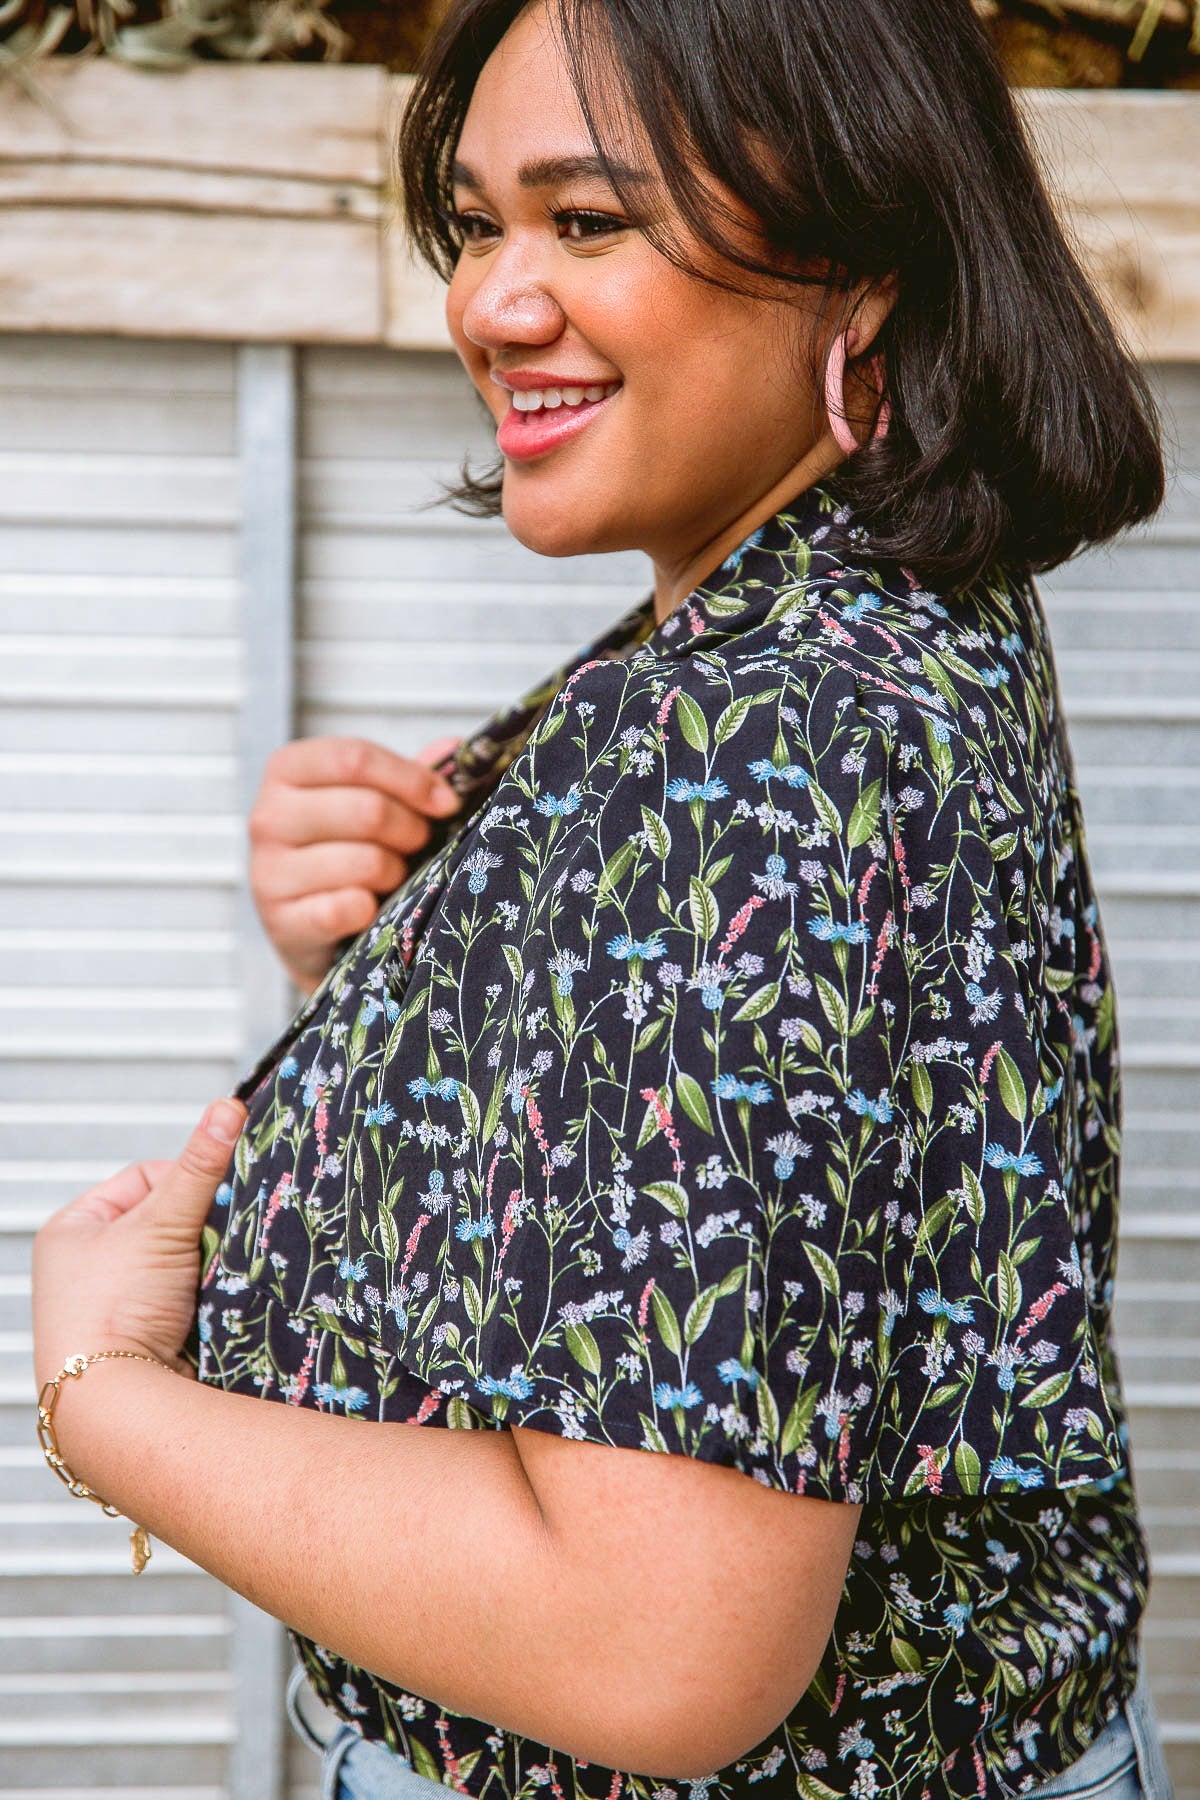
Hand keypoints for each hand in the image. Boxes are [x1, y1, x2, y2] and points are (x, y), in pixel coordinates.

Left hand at [31, 1098, 247, 1393]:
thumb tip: (229, 1106)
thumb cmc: (114, 1310)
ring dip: (206, 1262)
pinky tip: (215, 1299)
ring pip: (183, 1259)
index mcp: (74, 1229)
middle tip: (216, 1238)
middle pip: (167, 1219)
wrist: (117, 1403)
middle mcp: (88, 1265)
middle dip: (198, 1227)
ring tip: (214, 1272)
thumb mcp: (161, 1224)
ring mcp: (117, 1302)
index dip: (184, 1182)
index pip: (144, 1178)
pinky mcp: (145, 1334)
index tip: (210, 1199)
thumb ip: (200, 1167)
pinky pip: (189, 1296)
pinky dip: (207, 1293)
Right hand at [248, 735, 462, 992]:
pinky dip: (372, 910)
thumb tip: (454, 747)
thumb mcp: (370, 801)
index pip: (354, 758)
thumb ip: (408, 774)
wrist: (309, 925)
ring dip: (395, 873)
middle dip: (411, 830)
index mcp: (287, 770)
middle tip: (417, 844)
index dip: (412, 780)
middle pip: (367, 810)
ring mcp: (269, 871)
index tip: (446, 802)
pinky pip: (348, 909)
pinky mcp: (282, 921)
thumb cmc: (344, 849)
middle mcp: (268, 816)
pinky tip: (368, 908)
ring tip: (390, 877)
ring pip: (366, 862)